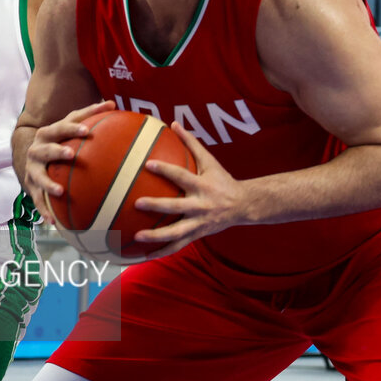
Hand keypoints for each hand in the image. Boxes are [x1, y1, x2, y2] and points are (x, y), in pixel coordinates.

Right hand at [21, 101, 110, 222]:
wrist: (31, 158)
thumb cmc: (60, 139)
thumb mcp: (70, 125)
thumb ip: (89, 114)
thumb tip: (112, 103)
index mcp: (47, 134)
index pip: (60, 128)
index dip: (72, 128)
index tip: (86, 130)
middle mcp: (36, 151)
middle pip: (45, 150)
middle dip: (56, 152)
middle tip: (71, 154)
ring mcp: (32, 170)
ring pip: (38, 177)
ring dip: (48, 184)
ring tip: (60, 191)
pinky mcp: (31, 188)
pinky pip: (38, 201)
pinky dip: (45, 211)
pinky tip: (55, 222)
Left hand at [133, 121, 249, 258]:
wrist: (244, 205)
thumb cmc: (222, 179)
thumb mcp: (210, 161)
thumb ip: (191, 143)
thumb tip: (173, 124)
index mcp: (203, 185)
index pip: (182, 176)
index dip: (165, 170)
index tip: (147, 164)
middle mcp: (201, 205)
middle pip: (177, 207)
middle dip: (157, 205)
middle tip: (137, 203)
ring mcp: (200, 223)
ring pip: (177, 233)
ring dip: (156, 237)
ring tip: (136, 237)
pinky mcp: (198, 235)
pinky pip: (178, 246)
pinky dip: (162, 252)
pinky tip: (144, 256)